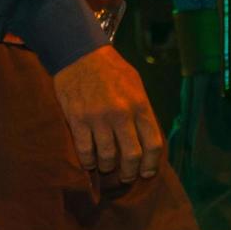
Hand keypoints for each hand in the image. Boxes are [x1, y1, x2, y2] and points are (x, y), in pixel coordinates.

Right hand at [52, 45, 164, 182]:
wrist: (79, 53)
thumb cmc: (110, 69)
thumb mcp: (135, 83)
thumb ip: (142, 109)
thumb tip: (147, 137)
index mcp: (139, 104)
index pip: (153, 144)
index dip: (151, 164)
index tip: (146, 172)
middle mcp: (121, 113)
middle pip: (132, 156)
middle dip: (130, 172)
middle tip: (126, 176)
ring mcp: (98, 118)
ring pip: (107, 158)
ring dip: (108, 168)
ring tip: (107, 167)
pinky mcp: (77, 120)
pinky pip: (85, 152)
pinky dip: (88, 162)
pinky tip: (90, 161)